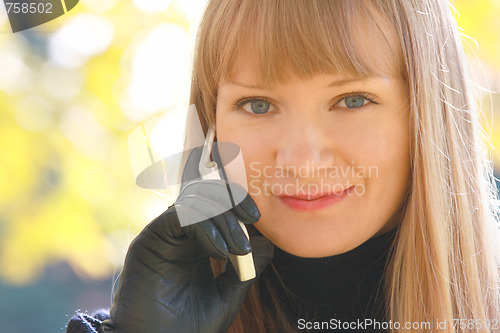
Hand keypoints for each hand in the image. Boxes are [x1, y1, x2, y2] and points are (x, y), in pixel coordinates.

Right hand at [102, 148, 273, 332]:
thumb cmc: (191, 326)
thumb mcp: (228, 295)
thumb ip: (247, 269)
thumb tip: (267, 244)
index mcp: (198, 243)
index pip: (217, 206)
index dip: (238, 203)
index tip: (256, 218)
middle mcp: (181, 235)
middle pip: (206, 196)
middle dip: (232, 203)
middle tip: (251, 222)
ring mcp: (165, 235)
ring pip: (195, 201)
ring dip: (224, 219)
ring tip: (238, 249)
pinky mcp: (150, 240)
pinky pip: (180, 216)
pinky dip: (205, 227)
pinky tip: (219, 251)